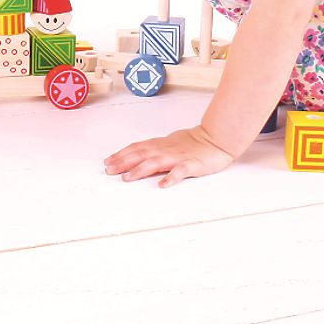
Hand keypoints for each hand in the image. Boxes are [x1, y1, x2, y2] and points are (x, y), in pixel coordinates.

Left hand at [104, 125, 234, 187]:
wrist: (215, 139)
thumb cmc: (192, 142)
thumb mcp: (169, 143)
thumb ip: (154, 149)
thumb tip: (136, 156)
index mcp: (160, 144)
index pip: (136, 148)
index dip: (121, 154)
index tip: (108, 161)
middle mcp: (165, 150)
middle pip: (141, 154)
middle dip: (123, 162)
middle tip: (109, 170)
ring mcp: (178, 157)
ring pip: (155, 162)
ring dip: (140, 170)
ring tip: (127, 177)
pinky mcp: (192, 165)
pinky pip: (180, 171)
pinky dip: (171, 177)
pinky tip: (162, 185)